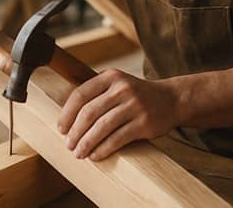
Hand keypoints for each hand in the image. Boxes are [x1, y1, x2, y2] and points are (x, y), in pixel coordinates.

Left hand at [57, 69, 178, 160]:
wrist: (172, 99)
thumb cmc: (137, 95)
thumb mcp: (118, 84)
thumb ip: (97, 93)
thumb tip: (67, 118)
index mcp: (110, 76)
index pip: (80, 94)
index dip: (67, 113)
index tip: (61, 129)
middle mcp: (122, 88)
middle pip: (89, 112)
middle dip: (75, 132)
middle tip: (68, 145)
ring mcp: (134, 105)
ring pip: (102, 127)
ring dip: (86, 143)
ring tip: (79, 153)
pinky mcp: (144, 123)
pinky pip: (117, 139)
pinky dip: (103, 149)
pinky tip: (95, 156)